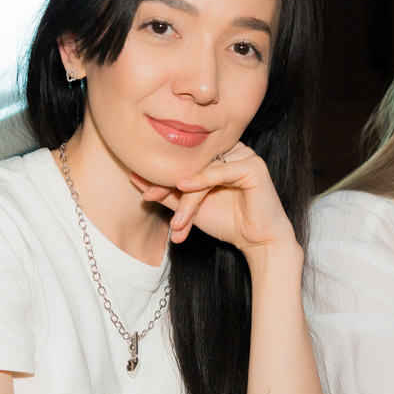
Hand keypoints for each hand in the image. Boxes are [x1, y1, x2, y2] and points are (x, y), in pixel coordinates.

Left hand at [129, 143, 296, 255]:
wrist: (258, 243)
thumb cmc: (228, 223)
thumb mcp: (190, 207)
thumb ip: (167, 192)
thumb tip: (135, 177)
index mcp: (219, 156)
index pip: (186, 159)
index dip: (163, 175)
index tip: (143, 192)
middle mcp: (232, 151)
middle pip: (193, 163)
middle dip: (169, 184)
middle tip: (150, 199)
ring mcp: (245, 156)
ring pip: (205, 168)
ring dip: (187, 195)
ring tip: (177, 220)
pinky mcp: (255, 166)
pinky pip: (223, 170)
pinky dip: (203, 180)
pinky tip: (185, 188)